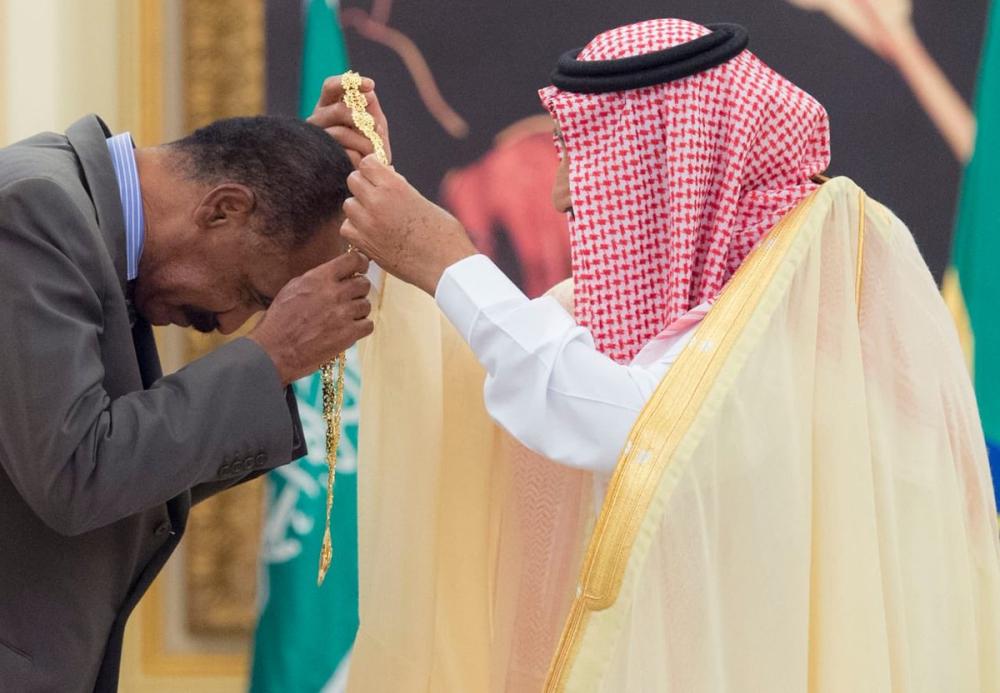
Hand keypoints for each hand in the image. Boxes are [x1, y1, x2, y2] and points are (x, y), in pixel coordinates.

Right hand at [248, 251, 372, 384]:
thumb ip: (316, 279)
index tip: (361, 267)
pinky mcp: (349, 334)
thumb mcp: (292, 288)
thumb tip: (333, 274)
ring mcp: (343, 314)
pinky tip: (349, 329)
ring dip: (358, 310)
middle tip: (349, 297)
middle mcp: (334, 293)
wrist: (275, 351)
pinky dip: (361, 327)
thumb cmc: (279, 321)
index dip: (361, 263)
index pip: (353, 260)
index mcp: (319, 278)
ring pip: (366, 305)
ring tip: (343, 317)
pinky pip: (368, 325)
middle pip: (363, 283)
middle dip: (359, 289)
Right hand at [307, 74, 391, 167]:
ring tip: (375, 150)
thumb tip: (369, 94)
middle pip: (338, 110)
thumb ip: (372, 109)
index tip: (371, 85)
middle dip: (361, 119)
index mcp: (328, 105)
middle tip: (374, 127)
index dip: (350, 83)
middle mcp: (318, 120)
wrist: (368, 177)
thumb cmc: (370, 146)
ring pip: (339, 133)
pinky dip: (360, 157)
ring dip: (364, 141)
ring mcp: (317, 140)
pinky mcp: (322, 160)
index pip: (331, 86)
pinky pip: (344, 154)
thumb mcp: (375, 125)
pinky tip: (365, 161)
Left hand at [341, 155, 476, 294]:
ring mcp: (367, 224)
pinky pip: (347, 229)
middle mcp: (377, 201)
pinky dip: (355, 229)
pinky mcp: (364, 244)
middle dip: (364, 186)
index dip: (372, 169)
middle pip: (353, 181)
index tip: (378, 176)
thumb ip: (400, 188)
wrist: (445, 265)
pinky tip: (370, 233)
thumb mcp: (423, 200)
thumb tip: (387, 179)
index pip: (366, 163)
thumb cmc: (443, 234)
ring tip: (375, 217)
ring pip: (348, 205)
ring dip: (359, 208)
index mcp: (394, 186)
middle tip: (376, 196)